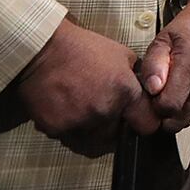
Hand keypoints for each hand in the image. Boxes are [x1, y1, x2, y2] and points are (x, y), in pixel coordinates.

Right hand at [16, 19, 158, 156]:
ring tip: (82, 110)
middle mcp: (105, 112)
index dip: (144, 122)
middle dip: (114, 127)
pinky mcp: (56, 129)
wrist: (41, 49)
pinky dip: (69, 129)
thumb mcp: (120, 54)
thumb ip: (134, 77)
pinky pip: (69, 138)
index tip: (137, 119)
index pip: (147, 125)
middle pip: (117, 137)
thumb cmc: (81, 48)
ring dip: (91, 131)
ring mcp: (80, 123)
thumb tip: (145, 90)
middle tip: (103, 110)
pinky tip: (66, 111)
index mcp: (125, 92)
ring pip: (93, 141)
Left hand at [138, 0, 189, 131]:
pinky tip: (187, 87)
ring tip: (172, 90)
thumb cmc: (186, 29)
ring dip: (178, 111)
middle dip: (165, 114)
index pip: (169, 105)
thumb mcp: (162, 40)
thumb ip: (153, 64)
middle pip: (180, 117)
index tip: (151, 96)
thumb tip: (152, 89)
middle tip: (158, 98)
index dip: (155, 106)